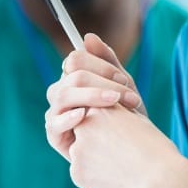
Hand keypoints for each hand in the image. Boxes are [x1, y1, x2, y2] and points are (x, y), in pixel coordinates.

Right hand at [44, 32, 144, 161]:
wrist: (133, 150)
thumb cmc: (127, 115)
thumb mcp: (123, 86)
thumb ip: (108, 61)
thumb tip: (87, 37)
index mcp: (75, 77)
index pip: (76, 59)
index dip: (100, 66)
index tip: (124, 79)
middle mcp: (62, 92)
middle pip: (72, 76)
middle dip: (103, 83)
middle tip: (128, 96)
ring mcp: (57, 112)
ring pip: (63, 94)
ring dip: (92, 96)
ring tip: (114, 102)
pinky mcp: (55, 135)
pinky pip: (54, 123)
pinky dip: (69, 117)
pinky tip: (84, 115)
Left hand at [68, 104, 179, 187]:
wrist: (161, 181)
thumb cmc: (156, 149)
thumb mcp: (138, 121)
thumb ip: (118, 115)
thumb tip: (109, 114)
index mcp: (100, 110)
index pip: (95, 114)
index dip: (110, 126)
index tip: (124, 136)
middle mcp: (84, 128)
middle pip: (85, 133)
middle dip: (97, 141)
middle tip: (121, 152)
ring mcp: (78, 152)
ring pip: (82, 154)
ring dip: (95, 159)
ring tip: (121, 166)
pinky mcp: (77, 174)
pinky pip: (83, 173)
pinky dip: (95, 176)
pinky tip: (115, 178)